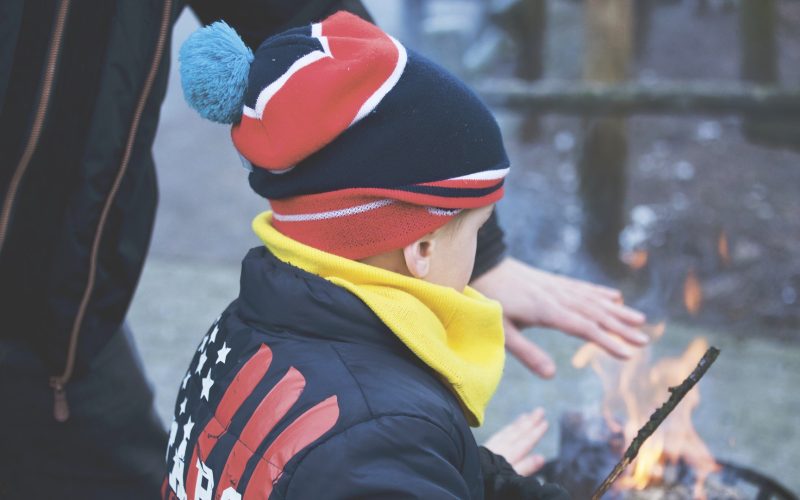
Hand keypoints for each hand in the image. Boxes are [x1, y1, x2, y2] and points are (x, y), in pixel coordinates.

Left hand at [471, 257, 647, 377]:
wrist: (484, 265)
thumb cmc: (490, 301)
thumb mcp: (503, 331)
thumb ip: (527, 353)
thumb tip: (551, 375)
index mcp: (546, 310)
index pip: (583, 328)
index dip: (606, 341)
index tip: (627, 353)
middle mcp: (557, 297)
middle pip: (594, 314)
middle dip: (620, 328)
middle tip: (644, 341)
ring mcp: (557, 287)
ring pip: (592, 300)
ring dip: (617, 311)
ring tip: (640, 321)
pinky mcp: (553, 282)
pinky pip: (582, 288)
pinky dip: (600, 293)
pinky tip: (615, 298)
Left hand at [483, 408, 547, 475]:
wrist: (466, 474)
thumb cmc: (490, 478)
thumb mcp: (511, 475)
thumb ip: (526, 467)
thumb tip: (541, 457)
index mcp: (509, 455)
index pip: (525, 442)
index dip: (536, 433)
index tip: (545, 422)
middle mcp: (501, 447)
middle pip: (518, 433)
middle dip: (530, 422)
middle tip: (540, 410)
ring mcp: (492, 446)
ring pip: (508, 431)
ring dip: (519, 423)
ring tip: (527, 415)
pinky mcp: (485, 448)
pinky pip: (499, 434)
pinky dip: (507, 428)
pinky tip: (510, 427)